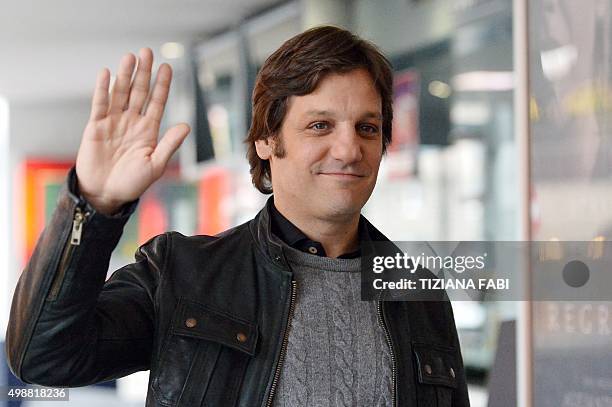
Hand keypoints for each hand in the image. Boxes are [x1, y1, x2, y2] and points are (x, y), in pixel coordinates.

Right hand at [75, 48, 189, 214]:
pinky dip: (103, 89)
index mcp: (149, 130)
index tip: (167, 67)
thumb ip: (169, 144)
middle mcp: (132, 122)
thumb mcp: (155, 165)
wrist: (106, 194)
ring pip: (120, 93)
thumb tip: (186, 125)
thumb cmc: (132, 183)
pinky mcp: (95, 127)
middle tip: (147, 52)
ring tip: (130, 56)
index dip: (162, 85)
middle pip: (139, 92)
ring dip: (125, 75)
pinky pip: (100, 104)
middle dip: (144, 72)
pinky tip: (106, 73)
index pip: (157, 102)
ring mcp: (114, 122)